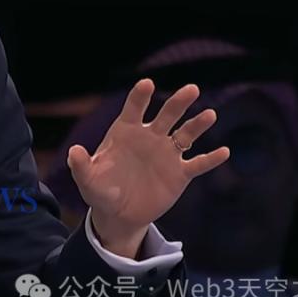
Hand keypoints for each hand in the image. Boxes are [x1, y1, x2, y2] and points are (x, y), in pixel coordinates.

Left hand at [67, 80, 229, 258]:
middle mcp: (149, 137)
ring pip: (186, 134)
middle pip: (167, 115)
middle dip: (178, 102)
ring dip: (198, 125)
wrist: (118, 213)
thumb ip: (81, 165)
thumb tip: (74, 151)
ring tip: (210, 114)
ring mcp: (166, 154)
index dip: (140, 96)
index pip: (134, 108)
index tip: (147, 84)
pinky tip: (224, 152)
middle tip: (191, 89)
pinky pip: (197, 164)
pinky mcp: (179, 173)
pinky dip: (210, 159)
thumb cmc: (100, 190)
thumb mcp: (87, 180)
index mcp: (126, 131)